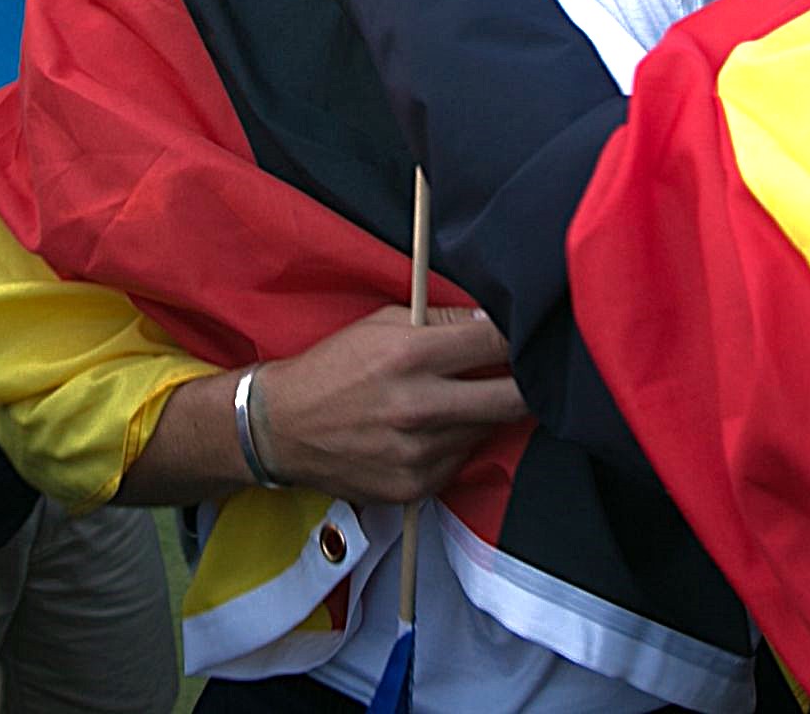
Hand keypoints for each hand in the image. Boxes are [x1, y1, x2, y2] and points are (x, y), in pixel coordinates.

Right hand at [250, 308, 528, 504]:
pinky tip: (430, 430)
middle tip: (525, 376)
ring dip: (483, 414)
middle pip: (512, 399)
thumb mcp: (383, 324)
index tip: (528, 338)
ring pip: (488, 431)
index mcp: (410, 355)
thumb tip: (495, 323)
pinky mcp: (414, 486)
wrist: (281, 427)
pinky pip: (460, 460)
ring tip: (458, 400)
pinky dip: (455, 443)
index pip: (496, 342)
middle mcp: (418, 407)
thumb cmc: (334, 367)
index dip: (519, 338)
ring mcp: (417, 453)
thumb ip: (442, 322)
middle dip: (527, 384)